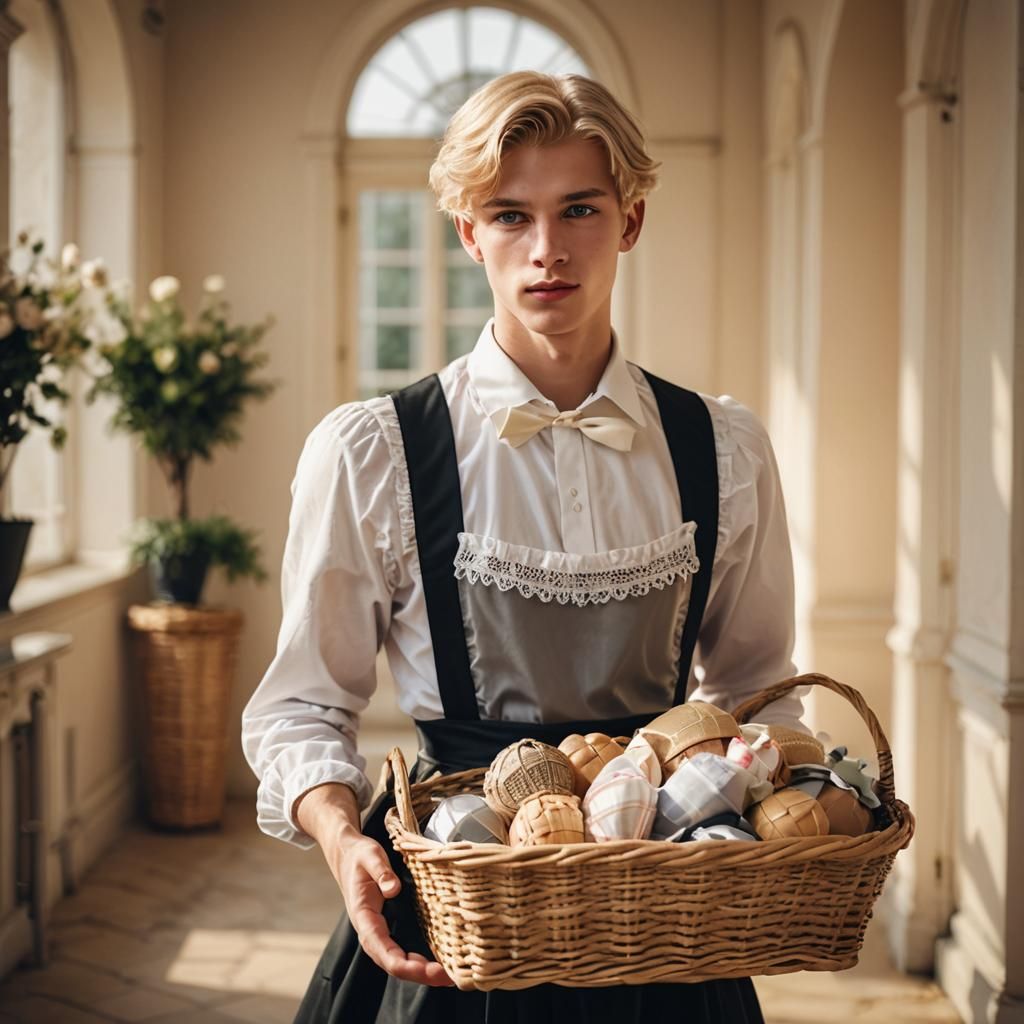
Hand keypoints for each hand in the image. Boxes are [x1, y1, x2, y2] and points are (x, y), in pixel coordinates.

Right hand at [334, 833, 454, 986]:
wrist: (348, 856)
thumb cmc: (359, 857)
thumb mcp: (369, 856)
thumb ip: (380, 871)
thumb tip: (393, 888)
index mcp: (364, 918)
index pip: (383, 951)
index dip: (406, 965)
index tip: (429, 970)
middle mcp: (371, 932)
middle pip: (394, 964)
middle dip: (420, 974)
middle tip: (449, 977)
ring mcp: (379, 932)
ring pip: (399, 961)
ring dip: (422, 972)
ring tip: (449, 975)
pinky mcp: (387, 928)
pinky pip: (402, 951)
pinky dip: (419, 961)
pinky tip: (439, 962)